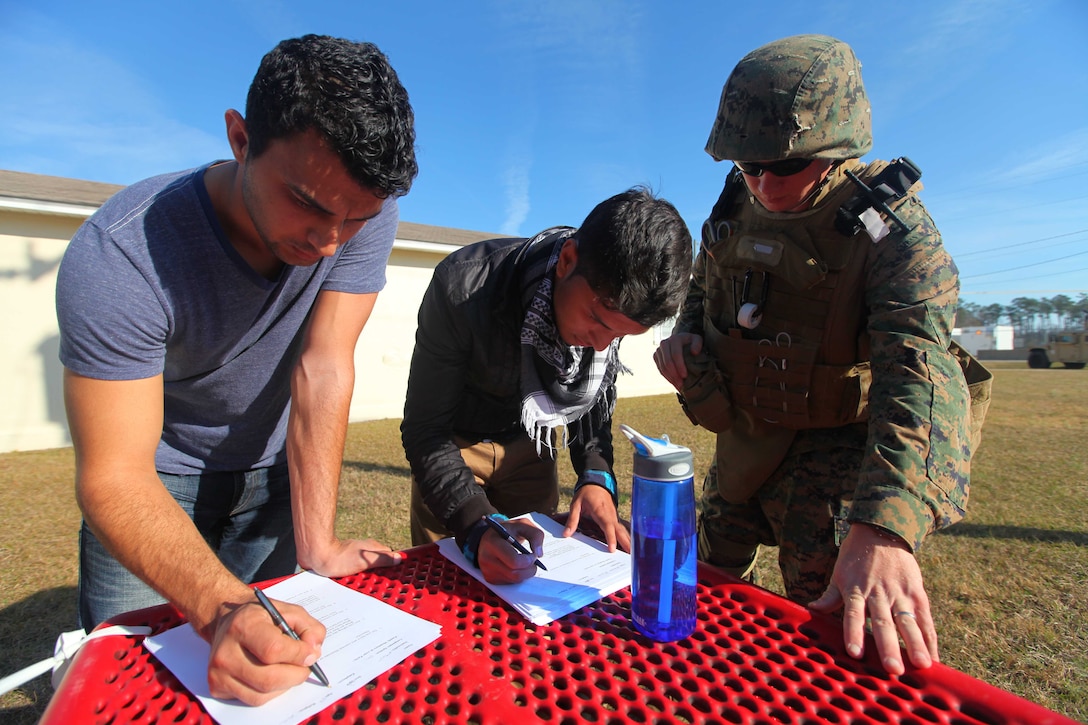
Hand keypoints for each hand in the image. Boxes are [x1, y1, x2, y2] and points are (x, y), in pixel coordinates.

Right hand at [206, 598, 325, 704]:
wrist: (229, 620)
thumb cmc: (262, 617)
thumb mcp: (289, 611)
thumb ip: (309, 628)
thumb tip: (314, 652)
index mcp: (244, 625)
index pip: (274, 650)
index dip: (298, 654)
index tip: (310, 653)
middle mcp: (226, 651)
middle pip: (269, 678)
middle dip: (296, 675)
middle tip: (305, 667)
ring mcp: (218, 672)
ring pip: (262, 694)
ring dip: (285, 685)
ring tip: (289, 669)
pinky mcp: (217, 687)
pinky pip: (253, 699)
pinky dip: (271, 692)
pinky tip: (273, 675)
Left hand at [300, 537, 402, 578]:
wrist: (315, 557)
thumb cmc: (337, 557)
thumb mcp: (364, 560)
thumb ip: (382, 559)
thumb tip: (399, 558)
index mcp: (371, 548)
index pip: (389, 557)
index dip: (394, 566)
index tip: (397, 576)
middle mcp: (363, 552)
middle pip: (377, 565)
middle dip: (379, 576)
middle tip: (381, 588)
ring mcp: (354, 559)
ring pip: (366, 572)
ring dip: (366, 580)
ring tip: (367, 590)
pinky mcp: (344, 566)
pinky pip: (354, 575)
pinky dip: (355, 581)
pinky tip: (354, 588)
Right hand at [478, 518, 544, 584]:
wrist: (491, 537)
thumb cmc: (508, 530)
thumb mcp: (523, 524)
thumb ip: (535, 535)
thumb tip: (539, 554)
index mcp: (492, 543)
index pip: (514, 561)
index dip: (528, 560)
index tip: (533, 555)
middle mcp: (486, 558)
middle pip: (515, 574)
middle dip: (530, 569)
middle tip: (533, 561)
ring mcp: (487, 570)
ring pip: (514, 580)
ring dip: (525, 573)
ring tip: (525, 562)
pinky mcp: (490, 579)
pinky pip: (510, 583)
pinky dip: (518, 576)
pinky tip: (516, 566)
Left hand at [564, 484, 630, 552]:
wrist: (596, 482)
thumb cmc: (586, 493)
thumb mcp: (576, 504)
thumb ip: (572, 519)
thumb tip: (566, 534)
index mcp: (601, 511)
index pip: (607, 526)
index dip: (610, 538)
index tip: (612, 549)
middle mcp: (610, 514)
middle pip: (619, 530)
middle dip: (626, 542)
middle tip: (631, 555)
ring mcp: (613, 516)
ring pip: (622, 530)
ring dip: (628, 541)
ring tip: (632, 554)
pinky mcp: (614, 517)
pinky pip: (620, 528)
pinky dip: (625, 537)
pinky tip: (628, 545)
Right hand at [653, 333, 702, 389]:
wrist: (681, 340)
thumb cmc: (691, 342)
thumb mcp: (697, 340)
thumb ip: (698, 343)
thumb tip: (694, 352)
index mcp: (674, 339)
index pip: (675, 354)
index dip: (680, 366)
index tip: (685, 376)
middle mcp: (664, 343)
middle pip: (667, 362)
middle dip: (674, 374)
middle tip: (681, 384)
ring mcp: (659, 350)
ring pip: (662, 367)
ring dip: (670, 378)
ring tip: (679, 386)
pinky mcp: (656, 356)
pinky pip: (660, 369)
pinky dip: (667, 377)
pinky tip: (674, 383)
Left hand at [809, 523, 938, 673]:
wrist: (882, 531)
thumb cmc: (855, 557)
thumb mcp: (840, 574)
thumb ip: (830, 596)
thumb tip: (811, 609)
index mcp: (856, 590)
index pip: (853, 614)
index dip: (853, 633)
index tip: (855, 653)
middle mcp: (879, 594)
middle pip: (884, 623)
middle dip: (889, 647)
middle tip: (893, 669)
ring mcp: (900, 593)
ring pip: (908, 622)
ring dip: (915, 645)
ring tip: (922, 665)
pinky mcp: (917, 592)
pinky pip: (925, 619)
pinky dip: (930, 639)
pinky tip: (934, 658)